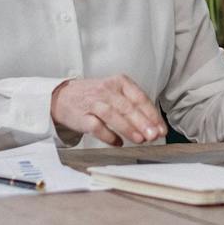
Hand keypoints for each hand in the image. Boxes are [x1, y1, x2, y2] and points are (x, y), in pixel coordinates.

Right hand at [51, 75, 165, 145]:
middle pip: (128, 107)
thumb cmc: (95, 96)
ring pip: (113, 115)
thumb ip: (134, 107)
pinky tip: (117, 143)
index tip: (161, 129)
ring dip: (128, 128)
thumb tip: (155, 127)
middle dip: (143, 122)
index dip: (152, 115)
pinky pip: (96, 126)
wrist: (62, 97)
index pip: (140, 98)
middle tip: (154, 135)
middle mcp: (106, 89)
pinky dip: (108, 135)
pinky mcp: (81, 116)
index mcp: (119, 82)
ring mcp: (93, 102)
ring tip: (140, 139)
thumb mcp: (116, 92)